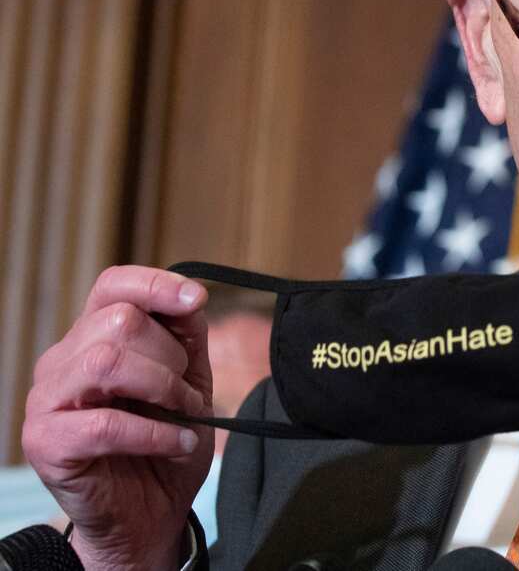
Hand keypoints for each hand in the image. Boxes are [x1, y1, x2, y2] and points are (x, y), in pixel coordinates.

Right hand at [22, 267, 214, 570]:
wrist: (150, 512)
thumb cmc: (164, 441)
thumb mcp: (188, 381)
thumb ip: (186, 337)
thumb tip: (191, 297)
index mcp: (94, 337)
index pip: (113, 285)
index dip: (155, 284)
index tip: (196, 299)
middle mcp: (63, 361)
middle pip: (119, 321)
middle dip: (171, 357)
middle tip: (186, 395)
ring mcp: (47, 400)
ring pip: (106, 362)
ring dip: (162, 388)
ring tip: (183, 416)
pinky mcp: (45, 443)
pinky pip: (102, 424)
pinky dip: (152, 433)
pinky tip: (174, 443)